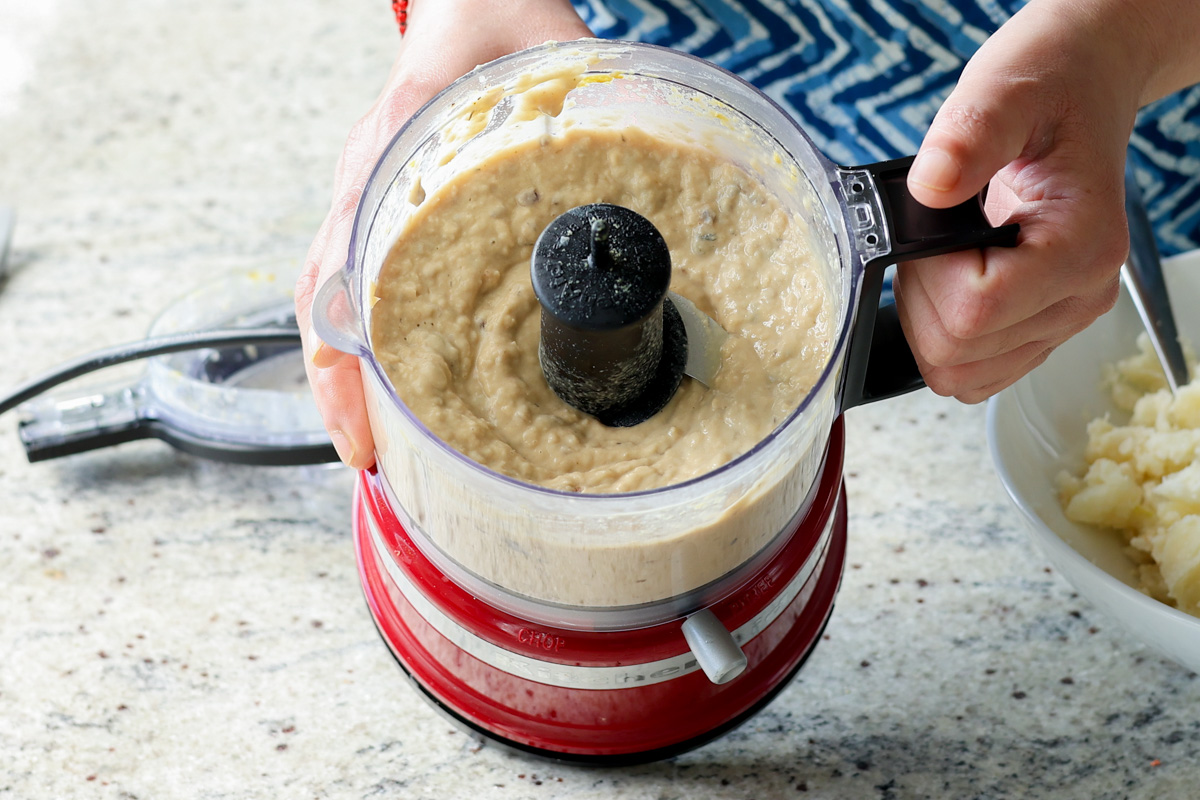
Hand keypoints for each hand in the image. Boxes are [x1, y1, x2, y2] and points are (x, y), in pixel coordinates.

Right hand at [294, 0, 591, 467]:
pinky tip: (395, 386)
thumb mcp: (556, 68)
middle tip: (374, 461)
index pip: (340, 270)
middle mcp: (368, 189)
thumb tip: (662, 208)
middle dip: (342, 392)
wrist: (472, 8)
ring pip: (334, 304)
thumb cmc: (502, 32)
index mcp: (394, 157)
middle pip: (325, 306)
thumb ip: (606, 124)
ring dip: (349, 377)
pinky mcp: (386, 215)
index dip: (344, 362)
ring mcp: (369, 204)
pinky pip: (359, 287)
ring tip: (380, 446)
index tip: (363, 432)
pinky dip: (366, 345)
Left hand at [898, 0, 1199, 402]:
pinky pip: (974, 371)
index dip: (927, 277)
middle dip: (919, 299)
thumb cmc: (1049, 86)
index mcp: (1081, 248)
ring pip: (960, 374)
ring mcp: (1061, 318)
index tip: (932, 223)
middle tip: (932, 236)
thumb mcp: (1004, 89)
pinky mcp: (1038, 326)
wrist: (1079, 86)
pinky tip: (949, 280)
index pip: (974, 314)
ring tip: (943, 254)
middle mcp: (1081, 296)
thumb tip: (931, 186)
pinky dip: (942, 335)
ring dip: (927, 320)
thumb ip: (969, 135)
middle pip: (959, 353)